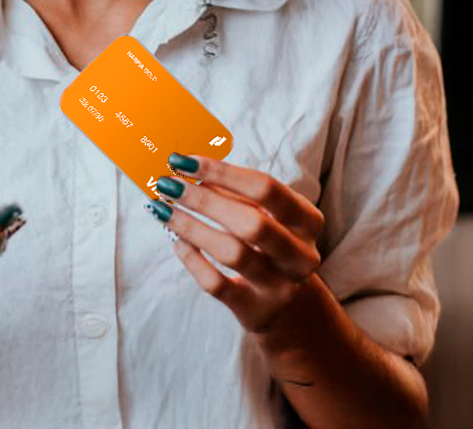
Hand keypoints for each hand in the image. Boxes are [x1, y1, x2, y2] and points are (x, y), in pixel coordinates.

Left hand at [148, 152, 323, 347]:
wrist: (290, 307)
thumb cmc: (269, 244)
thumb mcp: (266, 215)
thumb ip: (235, 192)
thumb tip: (189, 166)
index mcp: (307, 220)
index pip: (265, 188)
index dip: (223, 171)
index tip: (185, 161)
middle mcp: (301, 255)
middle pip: (252, 223)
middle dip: (204, 200)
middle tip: (169, 184)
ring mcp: (280, 287)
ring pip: (232, 253)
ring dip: (192, 227)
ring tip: (164, 210)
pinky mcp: (255, 311)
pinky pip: (217, 284)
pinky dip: (192, 260)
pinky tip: (176, 241)